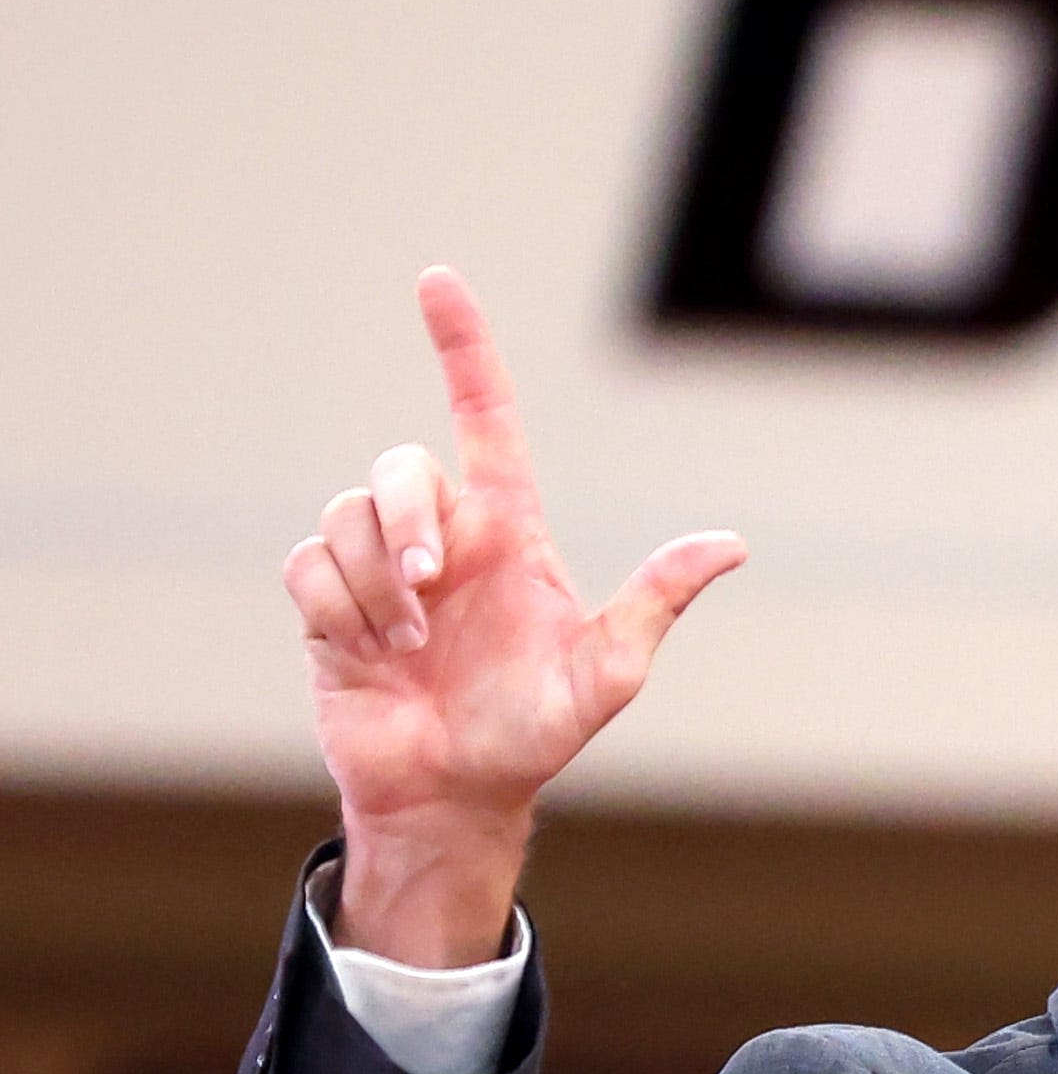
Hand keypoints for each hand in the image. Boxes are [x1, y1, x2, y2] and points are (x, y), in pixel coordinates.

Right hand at [279, 268, 744, 965]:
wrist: (455, 793)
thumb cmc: (535, 732)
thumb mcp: (609, 672)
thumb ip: (657, 601)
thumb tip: (731, 544)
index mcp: (508, 534)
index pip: (484, 419)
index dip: (464, 349)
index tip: (438, 280)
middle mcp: (442, 537)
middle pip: (400, 466)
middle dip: (408, 519)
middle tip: (429, 588)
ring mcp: (378, 567)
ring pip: (346, 515)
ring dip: (375, 583)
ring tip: (410, 644)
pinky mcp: (325, 602)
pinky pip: (309, 565)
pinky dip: (339, 610)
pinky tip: (371, 652)